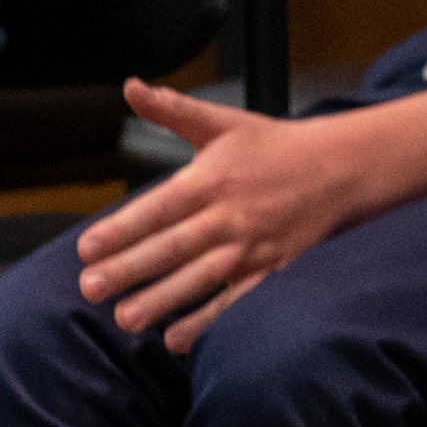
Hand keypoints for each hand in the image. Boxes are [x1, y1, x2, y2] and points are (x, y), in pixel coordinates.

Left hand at [76, 82, 404, 347]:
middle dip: (130, 269)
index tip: (86, 247)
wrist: (339, 169)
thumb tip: (131, 87)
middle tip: (90, 289)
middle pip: (172, 247)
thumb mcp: (222, 121)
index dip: (122, 228)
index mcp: (211, 179)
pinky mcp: (268, 271)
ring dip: (162, 300)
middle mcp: (228, 216)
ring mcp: (249, 248)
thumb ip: (172, 109)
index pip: (158, 207)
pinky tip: (176, 339)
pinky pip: (233, 301)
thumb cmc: (274, 146)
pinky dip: (207, 321)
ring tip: (126, 319)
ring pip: (199, 278)